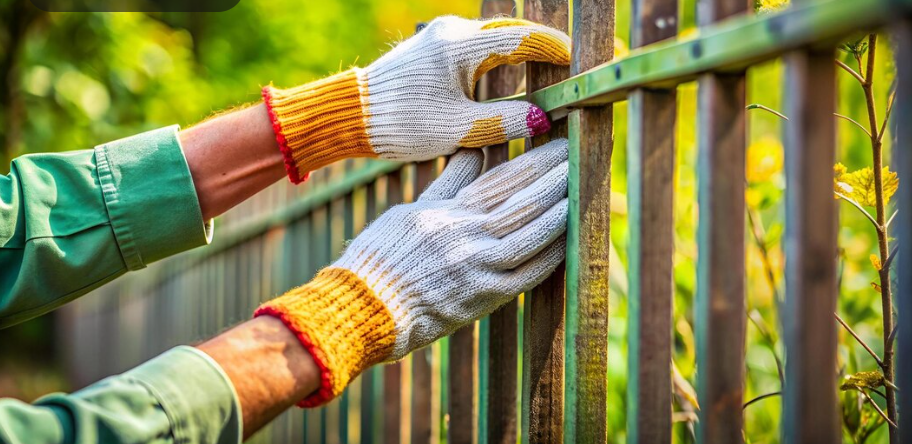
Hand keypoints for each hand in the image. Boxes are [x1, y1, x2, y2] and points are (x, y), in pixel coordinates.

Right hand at [255, 139, 568, 405]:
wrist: (362, 305)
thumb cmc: (380, 257)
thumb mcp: (410, 211)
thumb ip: (448, 183)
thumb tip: (473, 151)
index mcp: (448, 210)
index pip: (500, 178)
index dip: (534, 161)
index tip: (558, 145)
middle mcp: (466, 234)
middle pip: (520, 201)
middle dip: (554, 178)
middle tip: (580, 157)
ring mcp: (476, 267)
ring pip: (529, 234)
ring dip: (558, 212)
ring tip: (581, 192)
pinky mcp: (481, 298)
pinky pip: (525, 276)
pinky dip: (548, 258)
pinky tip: (567, 243)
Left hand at [263, 16, 569, 182]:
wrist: (349, 116)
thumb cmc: (400, 123)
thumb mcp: (458, 129)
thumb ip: (504, 121)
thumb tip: (543, 118)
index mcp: (462, 46)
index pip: (524, 41)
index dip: (556, 52)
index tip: (580, 62)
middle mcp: (453, 33)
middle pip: (512, 36)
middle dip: (544, 50)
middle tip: (571, 64)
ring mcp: (440, 38)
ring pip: (494, 42)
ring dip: (521, 57)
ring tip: (550, 74)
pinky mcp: (431, 51)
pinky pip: (475, 50)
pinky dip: (498, 63)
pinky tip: (511, 79)